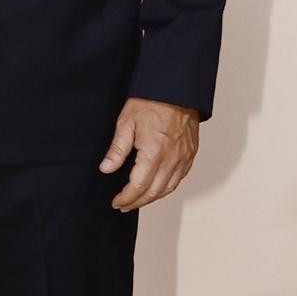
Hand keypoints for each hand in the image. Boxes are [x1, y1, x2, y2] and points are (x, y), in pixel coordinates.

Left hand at [100, 97, 199, 211]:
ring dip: (152, 198)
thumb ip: (117, 149)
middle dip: (137, 202)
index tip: (116, 202)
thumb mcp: (126, 122)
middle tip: (124, 205)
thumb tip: (106, 169)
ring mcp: (183, 158)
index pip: (138, 186)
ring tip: (138, 200)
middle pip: (154, 192)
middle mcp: (171, 159)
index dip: (126, 197)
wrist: (176, 89)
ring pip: (168, 188)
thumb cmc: (152, 101)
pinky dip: (167, 187)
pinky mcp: (190, 153)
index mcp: (154, 153)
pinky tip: (157, 187)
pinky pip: (179, 178)